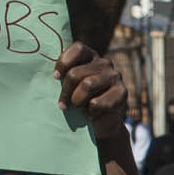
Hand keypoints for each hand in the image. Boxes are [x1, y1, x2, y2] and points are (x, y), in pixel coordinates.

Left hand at [57, 42, 134, 161]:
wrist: (101, 125)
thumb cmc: (81, 103)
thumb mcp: (70, 87)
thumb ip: (64, 76)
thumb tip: (51, 75)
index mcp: (91, 56)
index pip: (77, 49)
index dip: (63, 63)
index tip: (56, 77)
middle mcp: (104, 63)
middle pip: (75, 73)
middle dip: (66, 91)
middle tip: (63, 104)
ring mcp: (115, 77)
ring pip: (87, 85)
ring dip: (77, 101)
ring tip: (79, 108)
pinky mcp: (122, 93)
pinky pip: (97, 102)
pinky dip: (90, 111)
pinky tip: (92, 114)